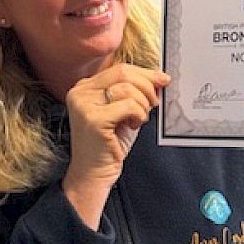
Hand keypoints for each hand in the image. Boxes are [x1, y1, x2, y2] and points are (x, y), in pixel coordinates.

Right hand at [62, 64, 169, 227]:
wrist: (92, 174)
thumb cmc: (109, 144)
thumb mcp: (123, 112)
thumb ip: (135, 93)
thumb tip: (159, 77)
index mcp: (85, 87)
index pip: (120, 69)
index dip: (145, 73)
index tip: (162, 80)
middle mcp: (80, 92)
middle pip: (124, 73)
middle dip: (147, 87)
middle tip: (154, 103)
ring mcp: (84, 105)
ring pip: (128, 89)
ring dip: (142, 105)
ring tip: (138, 119)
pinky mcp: (93, 119)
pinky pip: (128, 106)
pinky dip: (139, 115)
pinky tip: (133, 126)